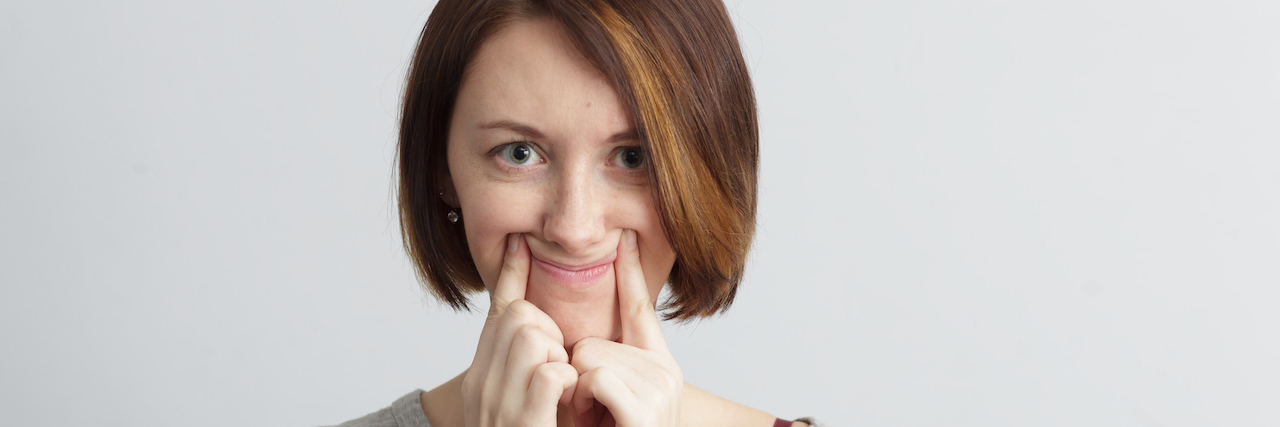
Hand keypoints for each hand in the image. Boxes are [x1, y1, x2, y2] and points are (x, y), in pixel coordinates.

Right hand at [462, 233, 578, 426]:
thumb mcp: (521, 404)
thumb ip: (527, 368)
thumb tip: (547, 337)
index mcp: (481, 378)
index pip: (495, 312)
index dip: (512, 275)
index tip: (523, 244)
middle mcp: (480, 388)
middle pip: (517, 316)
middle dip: (547, 328)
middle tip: (558, 363)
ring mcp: (497, 407)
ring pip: (533, 335)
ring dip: (558, 353)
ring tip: (563, 384)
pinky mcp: (521, 424)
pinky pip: (549, 372)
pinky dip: (565, 377)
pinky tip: (567, 395)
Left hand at [570, 229, 682, 426]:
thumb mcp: (601, 401)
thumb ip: (599, 366)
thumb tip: (576, 339)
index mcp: (656, 365)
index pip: (639, 306)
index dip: (630, 270)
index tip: (624, 234)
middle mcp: (666, 373)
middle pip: (593, 339)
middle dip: (577, 375)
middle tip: (589, 412)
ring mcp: (661, 391)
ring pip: (589, 356)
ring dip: (577, 394)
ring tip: (593, 422)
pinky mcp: (648, 411)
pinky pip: (595, 377)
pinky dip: (584, 401)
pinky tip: (596, 423)